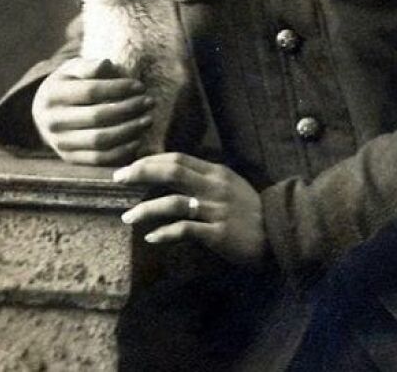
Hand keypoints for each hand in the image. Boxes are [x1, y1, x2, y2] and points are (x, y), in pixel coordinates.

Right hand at [32, 57, 154, 164]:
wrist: (45, 112)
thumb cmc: (69, 85)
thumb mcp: (73, 69)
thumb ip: (89, 66)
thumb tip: (106, 64)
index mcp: (53, 95)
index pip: (91, 92)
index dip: (118, 88)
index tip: (140, 86)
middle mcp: (52, 121)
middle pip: (97, 117)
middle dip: (129, 109)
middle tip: (149, 102)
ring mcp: (60, 143)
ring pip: (100, 141)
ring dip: (129, 131)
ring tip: (147, 119)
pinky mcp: (70, 158)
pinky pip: (99, 159)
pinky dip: (121, 151)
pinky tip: (138, 139)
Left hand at [114, 153, 268, 266]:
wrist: (277, 233)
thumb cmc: (249, 209)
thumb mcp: (229, 185)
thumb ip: (203, 178)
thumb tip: (171, 174)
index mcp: (216, 172)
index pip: (178, 158)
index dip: (150, 160)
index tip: (129, 167)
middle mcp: (214, 186)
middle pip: (172, 172)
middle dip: (141, 173)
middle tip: (119, 179)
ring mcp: (216, 209)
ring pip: (174, 202)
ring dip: (146, 209)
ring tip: (127, 217)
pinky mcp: (218, 233)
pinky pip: (185, 230)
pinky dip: (165, 233)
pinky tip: (151, 237)